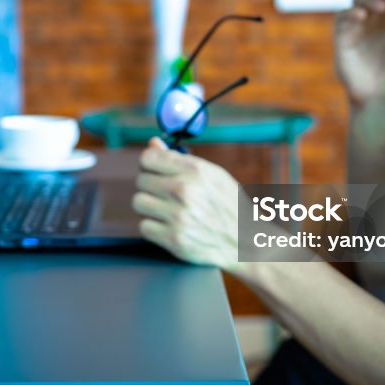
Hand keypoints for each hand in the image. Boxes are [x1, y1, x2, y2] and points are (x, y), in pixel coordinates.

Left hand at [132, 137, 247, 272]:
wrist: (246, 241)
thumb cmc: (228, 204)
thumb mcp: (212, 174)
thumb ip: (180, 159)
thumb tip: (153, 144)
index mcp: (195, 170)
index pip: (148, 158)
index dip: (148, 164)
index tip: (153, 171)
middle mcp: (184, 191)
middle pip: (140, 180)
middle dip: (150, 186)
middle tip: (165, 194)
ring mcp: (178, 216)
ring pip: (138, 202)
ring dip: (149, 206)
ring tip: (167, 210)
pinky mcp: (174, 239)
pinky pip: (144, 226)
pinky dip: (154, 227)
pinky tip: (169, 225)